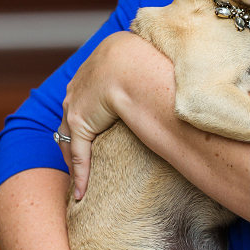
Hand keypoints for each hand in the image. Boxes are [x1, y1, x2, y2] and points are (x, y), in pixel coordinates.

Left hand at [57, 32, 146, 200]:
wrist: (133, 61)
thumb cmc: (148, 57)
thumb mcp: (145, 60)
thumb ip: (151, 69)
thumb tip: (179, 73)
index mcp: (94, 66)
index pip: (85, 94)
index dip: (90, 112)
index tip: (97, 125)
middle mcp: (79, 84)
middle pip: (70, 118)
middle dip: (74, 139)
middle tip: (82, 159)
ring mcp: (76, 104)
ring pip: (69, 139)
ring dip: (74, 161)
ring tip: (81, 180)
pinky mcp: (80, 122)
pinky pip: (78, 154)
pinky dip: (80, 175)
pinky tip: (82, 192)